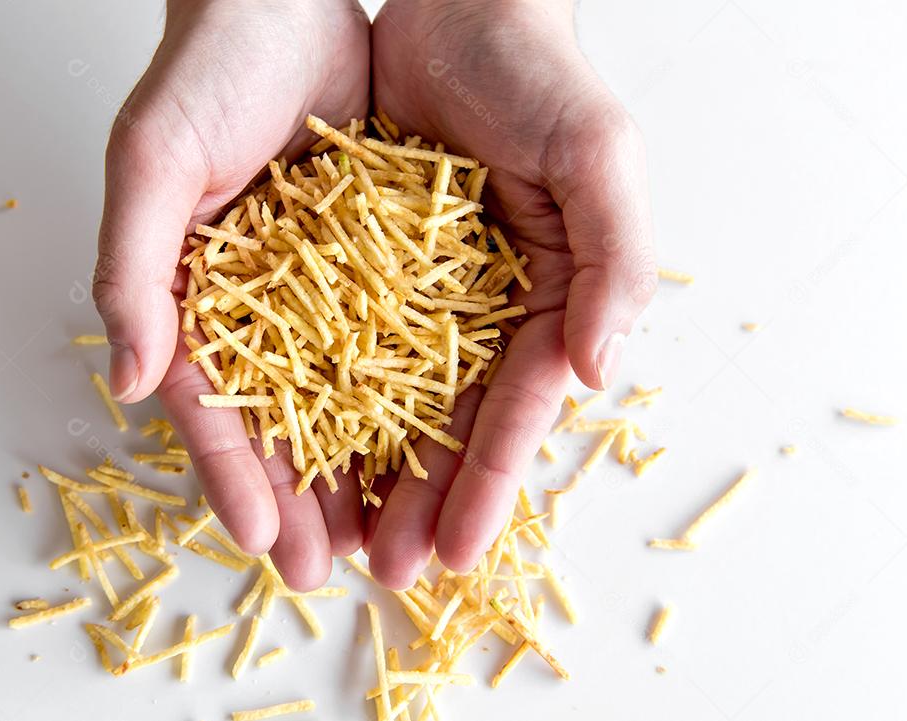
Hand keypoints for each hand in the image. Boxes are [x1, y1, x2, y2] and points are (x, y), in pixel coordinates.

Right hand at [93, 0, 370, 589]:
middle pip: (281, 421)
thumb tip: (126, 383)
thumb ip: (132, 268)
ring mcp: (323, 293)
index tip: (263, 543)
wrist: (284, 1)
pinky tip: (434, 451)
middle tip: (328, 571)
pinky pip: (401, 342)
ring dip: (363, 470)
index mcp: (195, 299)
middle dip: (301, 499)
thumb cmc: (204, 73)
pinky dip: (412, 399)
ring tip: (389, 539)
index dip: (232, 475)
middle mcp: (260, 309)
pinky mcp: (380, 265)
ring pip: (345, 399)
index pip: (211, 405)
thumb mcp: (153, 160)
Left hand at [366, 0, 655, 587]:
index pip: (513, 409)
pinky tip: (290, 446)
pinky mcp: (354, 266)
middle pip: (445, 422)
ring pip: (381, 399)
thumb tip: (599, 373)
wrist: (457, 6)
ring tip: (332, 538)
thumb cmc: (539, 73)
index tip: (455, 552)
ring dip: (359, 468)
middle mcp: (477, 310)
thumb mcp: (599, 154)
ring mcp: (412, 295)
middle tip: (387, 571)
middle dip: (418, 498)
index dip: (486, 482)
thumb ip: (616, 259)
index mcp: (544, 299)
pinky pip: (328, 340)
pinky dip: (311, 393)